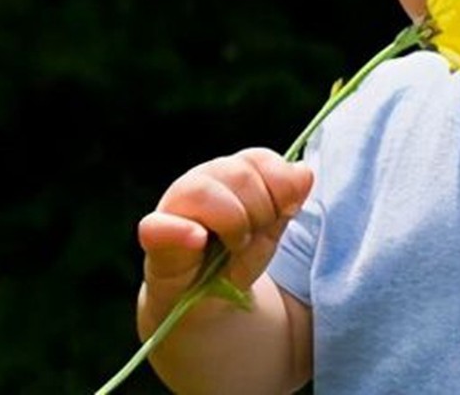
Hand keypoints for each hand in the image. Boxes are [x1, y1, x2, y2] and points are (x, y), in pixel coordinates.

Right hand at [137, 148, 313, 312]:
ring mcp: (175, 204)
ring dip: (232, 221)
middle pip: (238, 173)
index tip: (290, 209)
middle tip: (255, 237)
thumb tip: (304, 172)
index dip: (281, 183)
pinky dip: (181, 231)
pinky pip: (157, 226)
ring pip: (203, 190)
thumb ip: (287, 199)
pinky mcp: (155, 235)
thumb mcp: (271, 229)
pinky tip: (198, 240)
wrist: (206, 300)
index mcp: (233, 173)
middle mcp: (203, 179)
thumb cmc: (238, 257)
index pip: (259, 159)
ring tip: (235, 245)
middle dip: (261, 209)